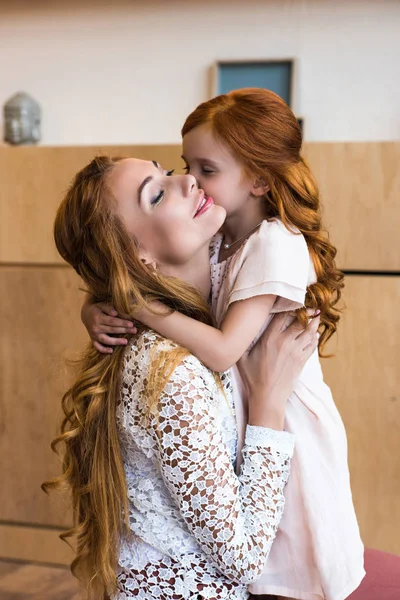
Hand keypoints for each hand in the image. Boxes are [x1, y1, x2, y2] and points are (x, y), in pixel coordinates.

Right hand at [81, 299, 136, 353]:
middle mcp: (95, 327)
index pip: (112, 321)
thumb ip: (108, 308)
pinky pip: (97, 346)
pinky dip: (103, 350)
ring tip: (126, 341)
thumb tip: (115, 313)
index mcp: (98, 318)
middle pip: (112, 330)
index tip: (131, 324)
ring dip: (116, 341)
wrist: (85, 314)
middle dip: (124, 330)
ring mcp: (94, 335)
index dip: (122, 323)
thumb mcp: (101, 305)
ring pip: (106, 340)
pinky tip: (111, 351)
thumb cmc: (97, 308)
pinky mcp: (93, 339)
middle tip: (134, 330)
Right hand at [237, 310, 319, 428]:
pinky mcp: (301, 361)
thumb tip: (241, 330)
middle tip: (311, 307)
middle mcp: (284, 342)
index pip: (282, 316)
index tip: (293, 301)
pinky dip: (314, 338)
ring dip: (314, 323)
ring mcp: (295, 352)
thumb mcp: (242, 358)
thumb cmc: (253, 378)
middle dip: (307, 313)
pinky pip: (312, 345)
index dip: (289, 306)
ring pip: (309, 332)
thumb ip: (244, 342)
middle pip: (300, 321)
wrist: (267, 397)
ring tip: (317, 317)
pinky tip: (315, 334)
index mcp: (269, 339)